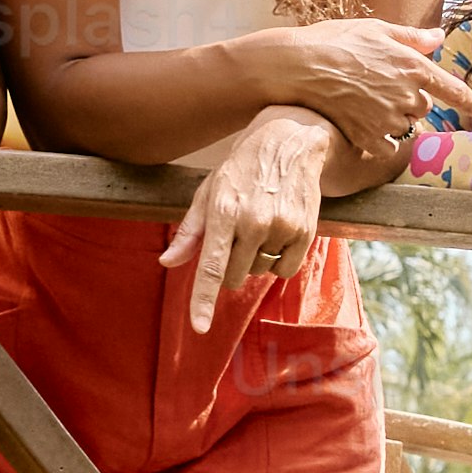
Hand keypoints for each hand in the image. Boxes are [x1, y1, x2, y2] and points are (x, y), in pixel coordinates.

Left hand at [171, 104, 338, 329]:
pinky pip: (285, 270)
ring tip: (260, 226)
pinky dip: (279, 261)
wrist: (289, 145)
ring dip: (255, 260)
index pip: (210, 266)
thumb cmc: (241, 171)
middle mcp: (253, 221)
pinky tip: (278, 233)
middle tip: (236, 237)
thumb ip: (189, 232)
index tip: (200, 327)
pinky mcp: (304, 232)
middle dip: (229, 267)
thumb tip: (167, 262)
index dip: (203, 299)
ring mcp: (281, 227)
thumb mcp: (209, 193)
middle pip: (233, 277)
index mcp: (223, 212)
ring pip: (259, 272)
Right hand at [266, 18, 471, 159]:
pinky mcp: (370, 136)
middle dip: (408, 100)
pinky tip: (360, 125)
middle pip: (423, 107)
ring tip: (362, 101)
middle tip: (377, 86)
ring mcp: (389, 118)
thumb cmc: (334, 41)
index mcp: (413, 66)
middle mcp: (408, 95)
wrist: (299, 66)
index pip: (453, 89)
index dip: (468, 101)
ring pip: (405, 126)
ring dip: (393, 119)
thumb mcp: (376, 29)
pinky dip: (378, 140)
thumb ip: (412, 37)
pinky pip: (387, 147)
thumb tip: (440, 38)